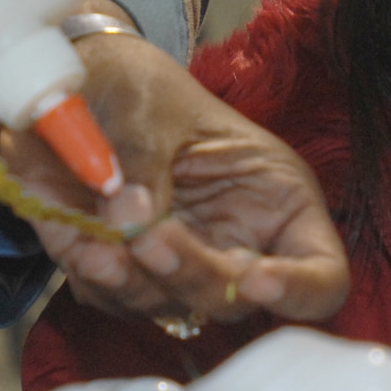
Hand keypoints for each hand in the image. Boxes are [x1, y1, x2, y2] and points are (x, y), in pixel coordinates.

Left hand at [0, 0, 348, 324]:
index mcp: (274, 200)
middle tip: (147, 238)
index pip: (319, 274)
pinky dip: (94, 277)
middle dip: (191, 277)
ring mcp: (177, 264)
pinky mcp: (124, 270)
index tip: (253, 280)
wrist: (70, 83)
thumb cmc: (137, 83)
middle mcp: (233, 243)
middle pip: (234, 301)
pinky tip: (78, 243)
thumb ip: (145, 159)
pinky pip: (112, 297)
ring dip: (132, 284)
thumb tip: (131, 216)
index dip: (298, 290)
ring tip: (97, 246)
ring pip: (167, 306)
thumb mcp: (150, 103)